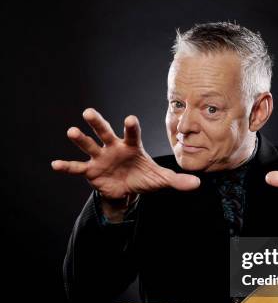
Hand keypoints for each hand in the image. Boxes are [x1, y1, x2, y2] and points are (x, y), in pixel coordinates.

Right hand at [51, 108, 199, 199]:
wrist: (127, 190)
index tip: (130, 119)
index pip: (132, 134)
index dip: (131, 127)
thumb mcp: (161, 179)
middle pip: (105, 132)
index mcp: (131, 146)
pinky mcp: (90, 171)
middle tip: (89, 112)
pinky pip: (77, 168)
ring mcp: (100, 158)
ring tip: (71, 131)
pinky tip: (55, 164)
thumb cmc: (143, 177)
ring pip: (89, 145)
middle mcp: (114, 147)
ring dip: (80, 139)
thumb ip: (177, 180)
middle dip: (98, 123)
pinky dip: (66, 167)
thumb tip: (198, 183)